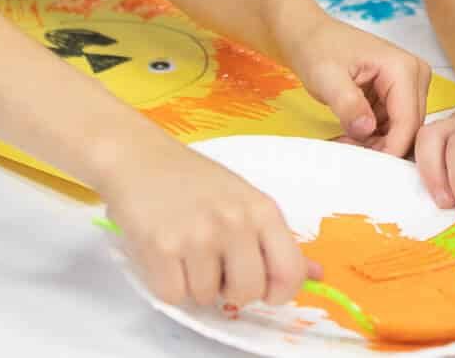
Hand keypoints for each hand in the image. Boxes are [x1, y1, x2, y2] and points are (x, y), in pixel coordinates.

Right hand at [102, 137, 315, 308]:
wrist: (138, 157)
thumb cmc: (193, 179)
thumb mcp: (244, 199)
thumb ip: (276, 240)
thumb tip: (317, 274)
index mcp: (262, 209)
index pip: (290, 272)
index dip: (278, 292)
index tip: (263, 289)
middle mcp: (234, 221)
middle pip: (249, 292)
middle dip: (232, 291)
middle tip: (216, 266)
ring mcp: (198, 235)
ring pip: (207, 297)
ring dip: (195, 285)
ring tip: (186, 251)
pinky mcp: (161, 247)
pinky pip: (174, 295)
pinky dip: (168, 284)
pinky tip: (166, 255)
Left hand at [278, 13, 431, 155]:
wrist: (310, 36)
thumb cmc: (318, 49)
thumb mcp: (327, 77)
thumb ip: (348, 104)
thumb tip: (366, 130)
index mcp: (403, 68)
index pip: (408, 121)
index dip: (391, 148)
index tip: (366, 166)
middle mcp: (415, 75)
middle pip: (410, 128)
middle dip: (381, 147)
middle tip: (348, 151)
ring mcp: (409, 85)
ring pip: (402, 131)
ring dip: (376, 143)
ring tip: (344, 141)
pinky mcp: (398, 94)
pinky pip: (393, 125)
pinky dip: (373, 136)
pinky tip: (350, 134)